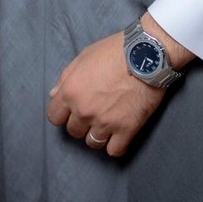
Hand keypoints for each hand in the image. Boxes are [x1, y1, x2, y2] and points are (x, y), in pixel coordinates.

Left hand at [44, 15, 187, 157]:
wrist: (148, 53)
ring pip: (92, 143)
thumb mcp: (84, 57)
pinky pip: (114, 151)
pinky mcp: (126, 129)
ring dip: (99, 134)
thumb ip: (66, 77)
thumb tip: (55, 95)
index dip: (63, 114)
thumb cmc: (115, 51)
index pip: (54, 117)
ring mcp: (105, 122)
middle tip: (96, 111)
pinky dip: (116, 144)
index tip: (73, 110)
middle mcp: (84, 110)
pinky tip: (120, 133)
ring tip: (109, 121)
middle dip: (82, 122)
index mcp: (71, 92)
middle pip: (74, 131)